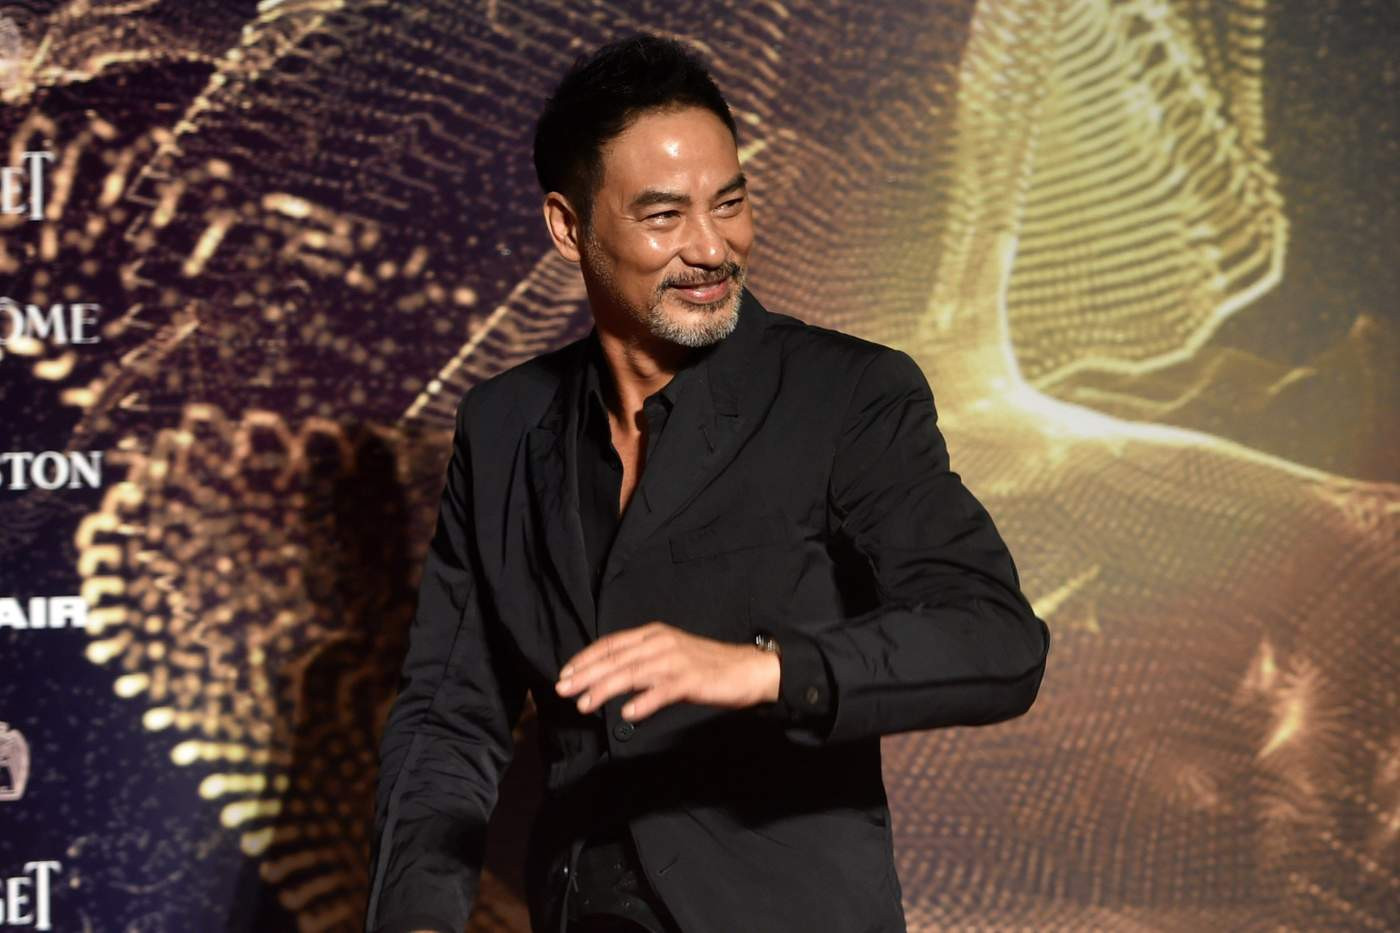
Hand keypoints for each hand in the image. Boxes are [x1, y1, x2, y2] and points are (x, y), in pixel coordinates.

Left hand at [555, 621, 780, 720]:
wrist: (747, 670)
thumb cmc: (706, 666)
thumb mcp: (668, 655)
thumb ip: (641, 661)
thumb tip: (607, 676)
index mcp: (654, 634)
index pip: (611, 643)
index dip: (586, 658)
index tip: (565, 673)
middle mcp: (661, 643)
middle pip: (616, 659)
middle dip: (586, 674)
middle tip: (563, 689)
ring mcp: (676, 661)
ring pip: (633, 673)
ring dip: (605, 689)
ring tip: (585, 704)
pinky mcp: (692, 680)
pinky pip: (663, 691)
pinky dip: (643, 701)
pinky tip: (627, 713)